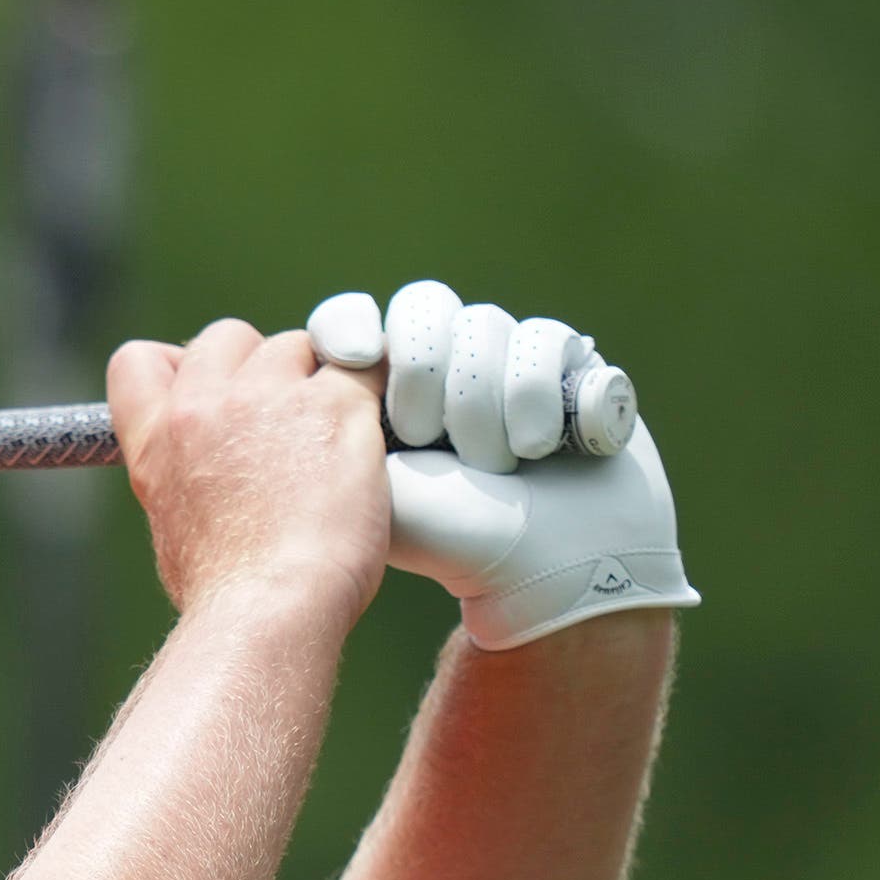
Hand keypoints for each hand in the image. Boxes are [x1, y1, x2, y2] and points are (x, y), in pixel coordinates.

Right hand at [106, 319, 389, 627]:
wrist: (268, 608)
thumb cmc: (226, 589)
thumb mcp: (174, 526)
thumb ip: (185, 474)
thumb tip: (212, 470)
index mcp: (156, 439)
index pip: (138, 359)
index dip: (178, 365)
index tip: (209, 393)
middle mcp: (205, 405)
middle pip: (229, 336)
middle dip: (258, 368)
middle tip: (285, 424)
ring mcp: (270, 397)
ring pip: (300, 346)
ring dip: (318, 383)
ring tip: (332, 447)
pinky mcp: (335, 404)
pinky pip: (363, 368)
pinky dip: (371, 397)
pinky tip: (371, 442)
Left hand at [307, 280, 703, 649]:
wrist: (547, 572)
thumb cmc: (451, 539)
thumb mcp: (368, 482)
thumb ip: (331, 419)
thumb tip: (310, 358)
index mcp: (377, 391)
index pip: (350, 316)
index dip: (348, 323)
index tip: (352, 355)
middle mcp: (441, 368)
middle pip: (424, 307)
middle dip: (426, 371)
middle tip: (425, 437)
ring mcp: (506, 365)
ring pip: (486, 324)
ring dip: (488, 401)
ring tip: (499, 465)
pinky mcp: (569, 369)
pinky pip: (550, 341)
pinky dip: (545, 396)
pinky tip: (548, 446)